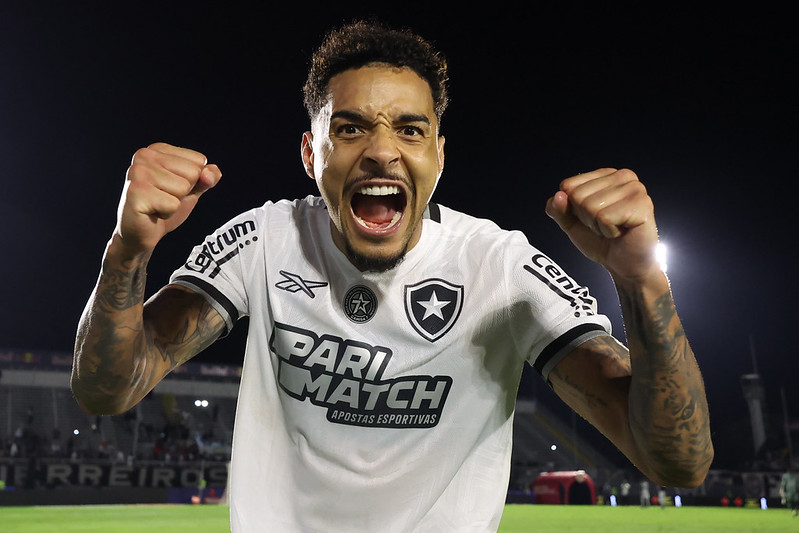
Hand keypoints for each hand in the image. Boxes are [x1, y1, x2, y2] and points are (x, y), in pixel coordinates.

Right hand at [114, 143, 220, 253]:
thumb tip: (211, 173)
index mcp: (158, 149)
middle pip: (193, 173)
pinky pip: (173, 204)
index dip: (192, 181)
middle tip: (163, 198)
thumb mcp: (191, 190)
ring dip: (174, 203)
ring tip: (157, 205)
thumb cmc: (163, 208)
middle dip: (184, 192)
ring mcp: (138, 172)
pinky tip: (152, 212)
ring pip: (183, 188)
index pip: (199, 160)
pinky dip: (167, 213)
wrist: (141, 233)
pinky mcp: (136, 192)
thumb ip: (206, 178)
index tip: (171, 188)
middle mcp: (145, 155)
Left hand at [545, 168, 659, 281]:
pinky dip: (608, 231)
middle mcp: (623, 176)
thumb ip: (558, 209)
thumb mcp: (572, 223)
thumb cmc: (601, 241)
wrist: (624, 265)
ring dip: (597, 226)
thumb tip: (557, 196)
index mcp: (606, 174)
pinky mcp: (642, 204)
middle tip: (604, 226)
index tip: (593, 217)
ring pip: (591, 206)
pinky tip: (621, 232)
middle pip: (578, 196)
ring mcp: (635, 188)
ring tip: (614, 229)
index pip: (568, 186)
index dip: (574, 209)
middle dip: (586, 218)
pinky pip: (605, 217)